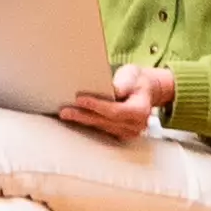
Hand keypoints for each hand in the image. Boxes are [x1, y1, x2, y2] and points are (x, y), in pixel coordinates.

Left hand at [59, 64, 176, 141]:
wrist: (145, 90)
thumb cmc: (136, 81)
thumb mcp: (131, 75)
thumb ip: (124, 83)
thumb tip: (112, 90)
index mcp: (141, 111)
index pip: (116, 111)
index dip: (97, 106)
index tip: (79, 99)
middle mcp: (136, 125)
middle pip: (105, 122)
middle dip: (83, 116)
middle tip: (65, 111)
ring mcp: (128, 133)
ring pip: (101, 128)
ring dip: (82, 121)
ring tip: (65, 114)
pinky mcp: (120, 134)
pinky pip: (102, 131)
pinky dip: (88, 124)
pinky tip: (74, 119)